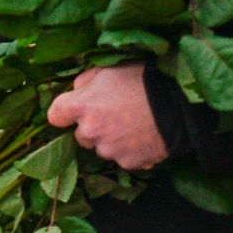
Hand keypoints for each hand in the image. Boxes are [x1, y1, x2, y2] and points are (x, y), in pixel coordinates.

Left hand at [46, 63, 169, 170]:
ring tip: (133, 124)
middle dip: (93, 127)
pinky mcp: (127, 163)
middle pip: (81, 135)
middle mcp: (90, 132)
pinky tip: (143, 135)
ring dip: (111, 140)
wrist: (177, 103)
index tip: (73, 111)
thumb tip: (76, 92)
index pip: (55, 115)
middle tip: (115, 113)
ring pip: (102, 148)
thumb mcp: (108, 69)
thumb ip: (85, 82)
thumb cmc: (141, 79)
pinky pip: (122, 157)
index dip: (65, 113)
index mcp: (81, 106)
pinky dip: (129, 150)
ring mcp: (108, 150)